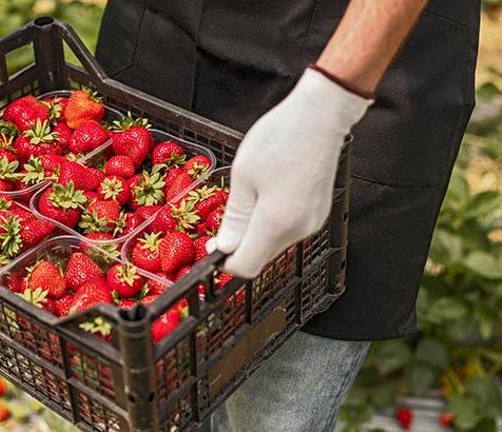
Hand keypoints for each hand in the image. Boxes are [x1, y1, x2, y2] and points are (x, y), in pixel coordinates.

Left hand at [209, 68, 371, 277]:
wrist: (321, 116)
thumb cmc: (281, 139)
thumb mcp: (243, 177)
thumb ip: (234, 218)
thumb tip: (225, 247)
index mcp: (275, 224)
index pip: (246, 266)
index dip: (225, 262)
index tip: (213, 247)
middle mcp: (298, 230)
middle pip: (260, 256)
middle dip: (239, 244)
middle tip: (225, 218)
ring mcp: (312, 222)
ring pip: (274, 243)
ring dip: (255, 231)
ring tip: (249, 197)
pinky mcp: (318, 213)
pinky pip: (288, 229)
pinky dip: (272, 222)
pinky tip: (267, 196)